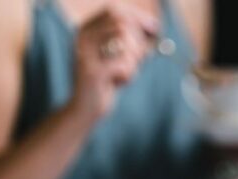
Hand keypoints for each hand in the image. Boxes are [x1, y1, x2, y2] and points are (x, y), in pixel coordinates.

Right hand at [69, 3, 159, 121]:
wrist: (84, 110)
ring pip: (124, 42)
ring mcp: (85, 54)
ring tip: (126, 73)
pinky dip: (130, 74)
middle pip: (121, 23)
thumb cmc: (105, 82)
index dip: (138, 17)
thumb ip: (131, 42)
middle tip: (142, 58)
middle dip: (138, 41)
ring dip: (134, 60)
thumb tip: (154, 26)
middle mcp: (82, 38)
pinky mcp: (93, 72)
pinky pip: (124, 64)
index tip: (155, 27)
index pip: (114, 11)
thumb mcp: (117, 57)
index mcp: (85, 30)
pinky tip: (120, 83)